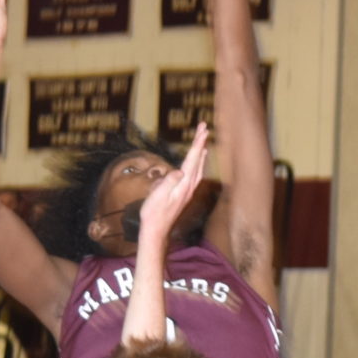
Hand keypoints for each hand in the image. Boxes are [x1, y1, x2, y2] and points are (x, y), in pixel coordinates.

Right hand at [140, 121, 212, 240]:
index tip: (203, 130)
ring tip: (203, 141)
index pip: (192, 159)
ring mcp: (188, 190)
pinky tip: (198, 162)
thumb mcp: (157, 196)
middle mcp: (189, 186)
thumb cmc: (154, 213)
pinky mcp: (185, 193)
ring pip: (198, 166)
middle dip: (201, 143)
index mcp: (183, 184)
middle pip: (198, 160)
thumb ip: (168, 183)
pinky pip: (195, 174)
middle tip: (204, 127)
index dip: (198, 143)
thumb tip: (179, 171)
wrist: (156, 230)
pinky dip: (198, 164)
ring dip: (201, 152)